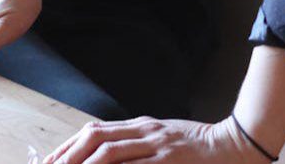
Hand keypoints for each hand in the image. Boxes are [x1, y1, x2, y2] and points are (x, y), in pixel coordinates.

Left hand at [44, 116, 266, 163]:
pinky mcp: (169, 160)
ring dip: (86, 163)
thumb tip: (106, 152)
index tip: (51, 161)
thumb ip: (137, 145)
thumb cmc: (197, 146)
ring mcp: (157, 145)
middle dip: (70, 153)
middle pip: (96, 137)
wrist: (233, 144)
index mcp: (140, 125)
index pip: (94, 131)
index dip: (70, 145)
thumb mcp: (163, 138)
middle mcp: (144, 131)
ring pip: (111, 151)